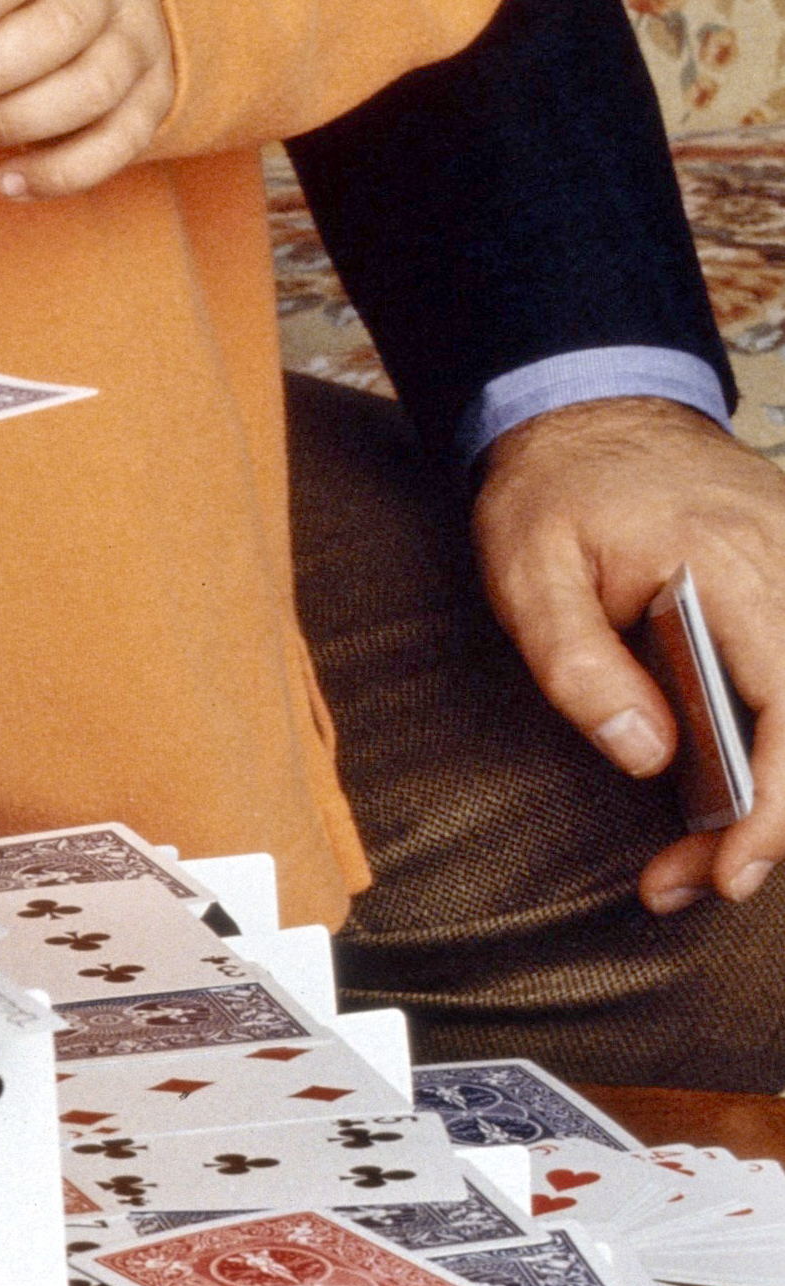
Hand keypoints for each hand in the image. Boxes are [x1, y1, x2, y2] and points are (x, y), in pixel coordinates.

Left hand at [473, 390, 784, 912]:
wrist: (591, 408)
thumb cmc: (554, 490)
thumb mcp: (526, 570)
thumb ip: (579, 664)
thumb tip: (648, 756)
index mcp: (730, 564)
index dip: (773, 807)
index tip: (729, 867)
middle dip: (773, 821)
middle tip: (701, 877)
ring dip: (780, 788)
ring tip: (712, 846)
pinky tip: (743, 787)